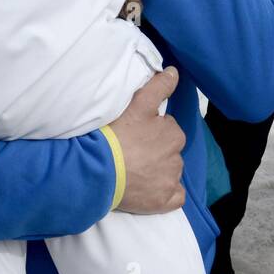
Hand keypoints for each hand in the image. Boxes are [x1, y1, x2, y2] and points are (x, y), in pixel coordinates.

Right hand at [108, 68, 186, 213]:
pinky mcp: (164, 201)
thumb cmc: (116, 134)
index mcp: (173, 134)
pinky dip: (167, 193)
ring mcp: (171, 181)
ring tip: (135, 170)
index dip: (151, 130)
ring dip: (158, 170)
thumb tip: (174, 72)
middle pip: (169, 151)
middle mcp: (177, 158)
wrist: (97, 170)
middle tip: (133, 152)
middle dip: (156, 150)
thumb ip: (159, 86)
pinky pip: (175, 197)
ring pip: (170, 172)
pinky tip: (151, 189)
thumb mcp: (138, 103)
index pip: (167, 129)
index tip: (134, 134)